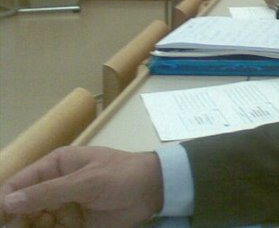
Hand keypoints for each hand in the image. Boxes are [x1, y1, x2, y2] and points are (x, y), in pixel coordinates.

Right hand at [0, 146, 162, 227]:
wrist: (154, 190)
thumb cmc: (121, 176)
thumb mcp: (85, 181)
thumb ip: (48, 192)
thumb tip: (7, 201)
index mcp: (55, 165)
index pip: (18, 182)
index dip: (4, 201)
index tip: (1, 219)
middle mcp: (55, 185)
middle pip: (22, 206)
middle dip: (15, 220)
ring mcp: (64, 206)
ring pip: (34, 222)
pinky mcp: (74, 224)